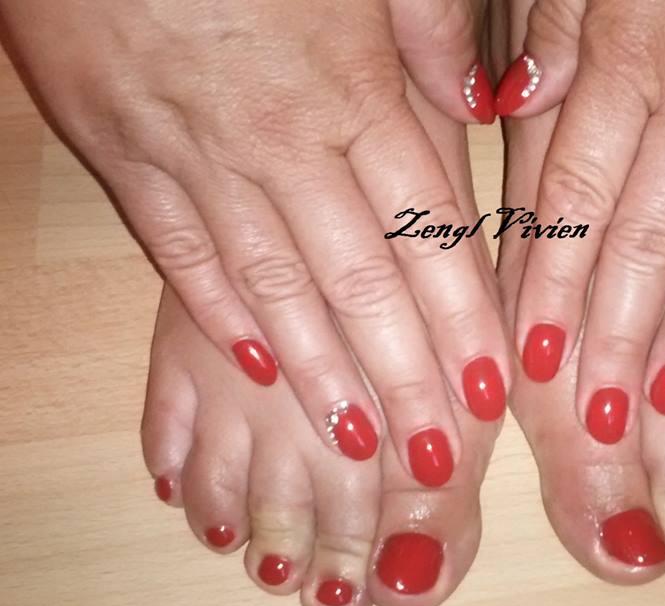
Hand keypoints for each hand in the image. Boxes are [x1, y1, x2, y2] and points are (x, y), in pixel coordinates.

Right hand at [0, 0, 507, 482]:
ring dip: (322, 372)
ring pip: (276, 286)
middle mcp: (281, 142)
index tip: (489, 386)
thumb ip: (425, 23)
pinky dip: (221, 315)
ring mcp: (198, 157)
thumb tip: (479, 96)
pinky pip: (180, 255)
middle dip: (405, 375)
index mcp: (350, 91)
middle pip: (360, 280)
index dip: (461, 314)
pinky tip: (256, 370)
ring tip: (360, 441)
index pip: (424, 229)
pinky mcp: (125, 158)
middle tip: (435, 453)